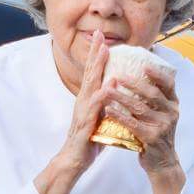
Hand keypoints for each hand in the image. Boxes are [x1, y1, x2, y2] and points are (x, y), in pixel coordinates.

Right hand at [57, 29, 109, 173]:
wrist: (73, 160)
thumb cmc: (88, 140)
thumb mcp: (101, 117)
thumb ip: (108, 104)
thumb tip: (120, 94)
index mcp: (88, 98)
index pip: (93, 72)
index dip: (97, 54)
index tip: (102, 37)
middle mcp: (84, 100)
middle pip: (90, 71)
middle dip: (95, 52)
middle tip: (99, 33)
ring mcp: (83, 110)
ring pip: (91, 84)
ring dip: (97, 66)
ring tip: (105, 51)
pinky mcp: (85, 123)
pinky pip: (94, 107)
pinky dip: (102, 95)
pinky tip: (109, 86)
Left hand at [103, 64, 184, 193]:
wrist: (161, 163)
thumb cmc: (156, 134)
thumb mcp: (160, 115)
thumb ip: (154, 99)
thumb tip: (138, 76)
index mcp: (173, 104)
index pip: (168, 84)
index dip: (157, 74)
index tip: (144, 64)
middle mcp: (171, 113)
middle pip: (152, 94)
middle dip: (134, 84)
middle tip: (118, 76)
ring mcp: (163, 126)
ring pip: (140, 108)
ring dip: (121, 98)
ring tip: (107, 91)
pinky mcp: (152, 138)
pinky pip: (133, 124)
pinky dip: (119, 116)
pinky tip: (108, 109)